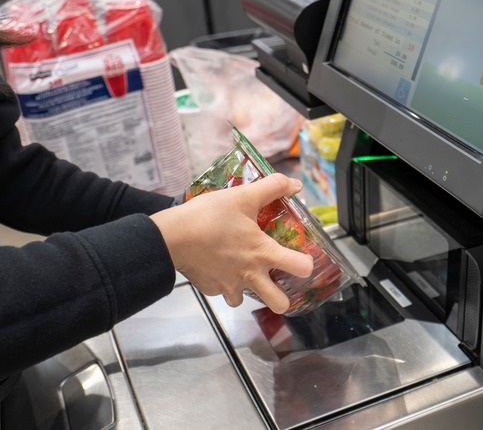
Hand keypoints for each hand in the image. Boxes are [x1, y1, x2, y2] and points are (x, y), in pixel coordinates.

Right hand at [150, 173, 313, 312]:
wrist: (170, 238)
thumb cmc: (208, 217)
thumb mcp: (243, 196)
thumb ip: (272, 187)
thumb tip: (294, 184)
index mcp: (263, 253)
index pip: (302, 268)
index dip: (307, 265)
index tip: (302, 259)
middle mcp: (251, 276)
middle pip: (280, 304)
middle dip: (282, 298)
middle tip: (276, 282)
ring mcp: (230, 286)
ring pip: (246, 300)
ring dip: (246, 289)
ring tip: (240, 271)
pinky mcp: (211, 290)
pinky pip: (222, 292)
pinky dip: (222, 282)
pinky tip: (216, 265)